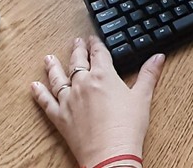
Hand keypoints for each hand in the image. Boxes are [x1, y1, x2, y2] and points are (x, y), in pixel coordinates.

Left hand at [31, 36, 164, 167]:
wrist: (110, 153)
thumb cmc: (127, 127)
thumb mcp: (142, 97)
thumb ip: (149, 74)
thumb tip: (157, 57)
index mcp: (104, 75)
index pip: (99, 53)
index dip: (96, 44)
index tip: (93, 39)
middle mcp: (83, 83)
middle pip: (77, 61)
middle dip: (77, 50)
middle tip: (76, 42)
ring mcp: (69, 99)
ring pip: (57, 78)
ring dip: (53, 66)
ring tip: (49, 58)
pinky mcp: (60, 117)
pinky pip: (46, 101)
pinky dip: (39, 93)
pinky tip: (34, 86)